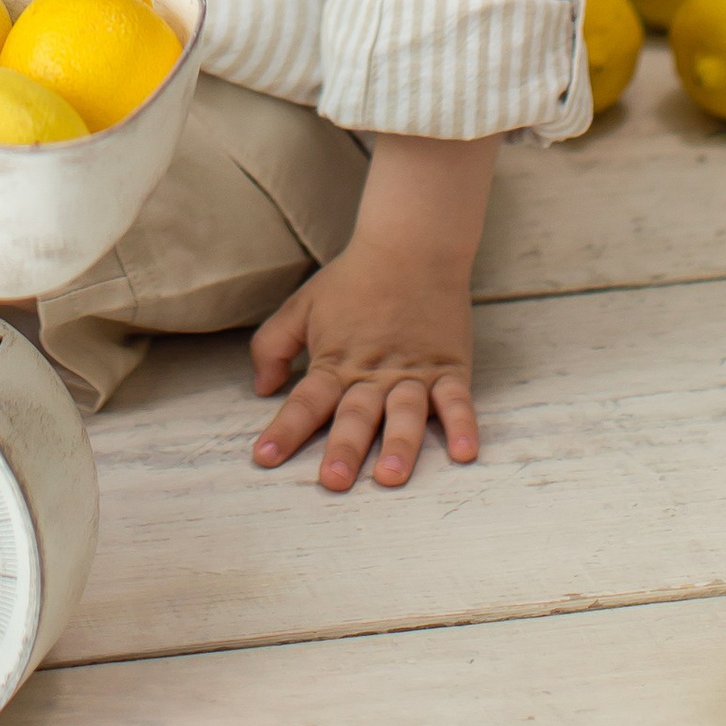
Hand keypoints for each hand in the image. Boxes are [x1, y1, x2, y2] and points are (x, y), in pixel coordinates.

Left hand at [249, 238, 479, 493]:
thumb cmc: (353, 279)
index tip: (265, 458)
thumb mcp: (303, 305)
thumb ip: (273, 344)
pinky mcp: (448, 367)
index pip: (306, 401)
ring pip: (404, 413)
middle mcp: (373, 373)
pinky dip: (462, 425)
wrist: (411, 244)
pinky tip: (464, 452)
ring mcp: (413, 372)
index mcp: (336, 362)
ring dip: (398, 445)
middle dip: (344, 449)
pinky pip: (457, 399)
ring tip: (391, 476)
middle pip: (356, 415)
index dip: (285, 429)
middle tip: (333, 482)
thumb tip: (261, 388)